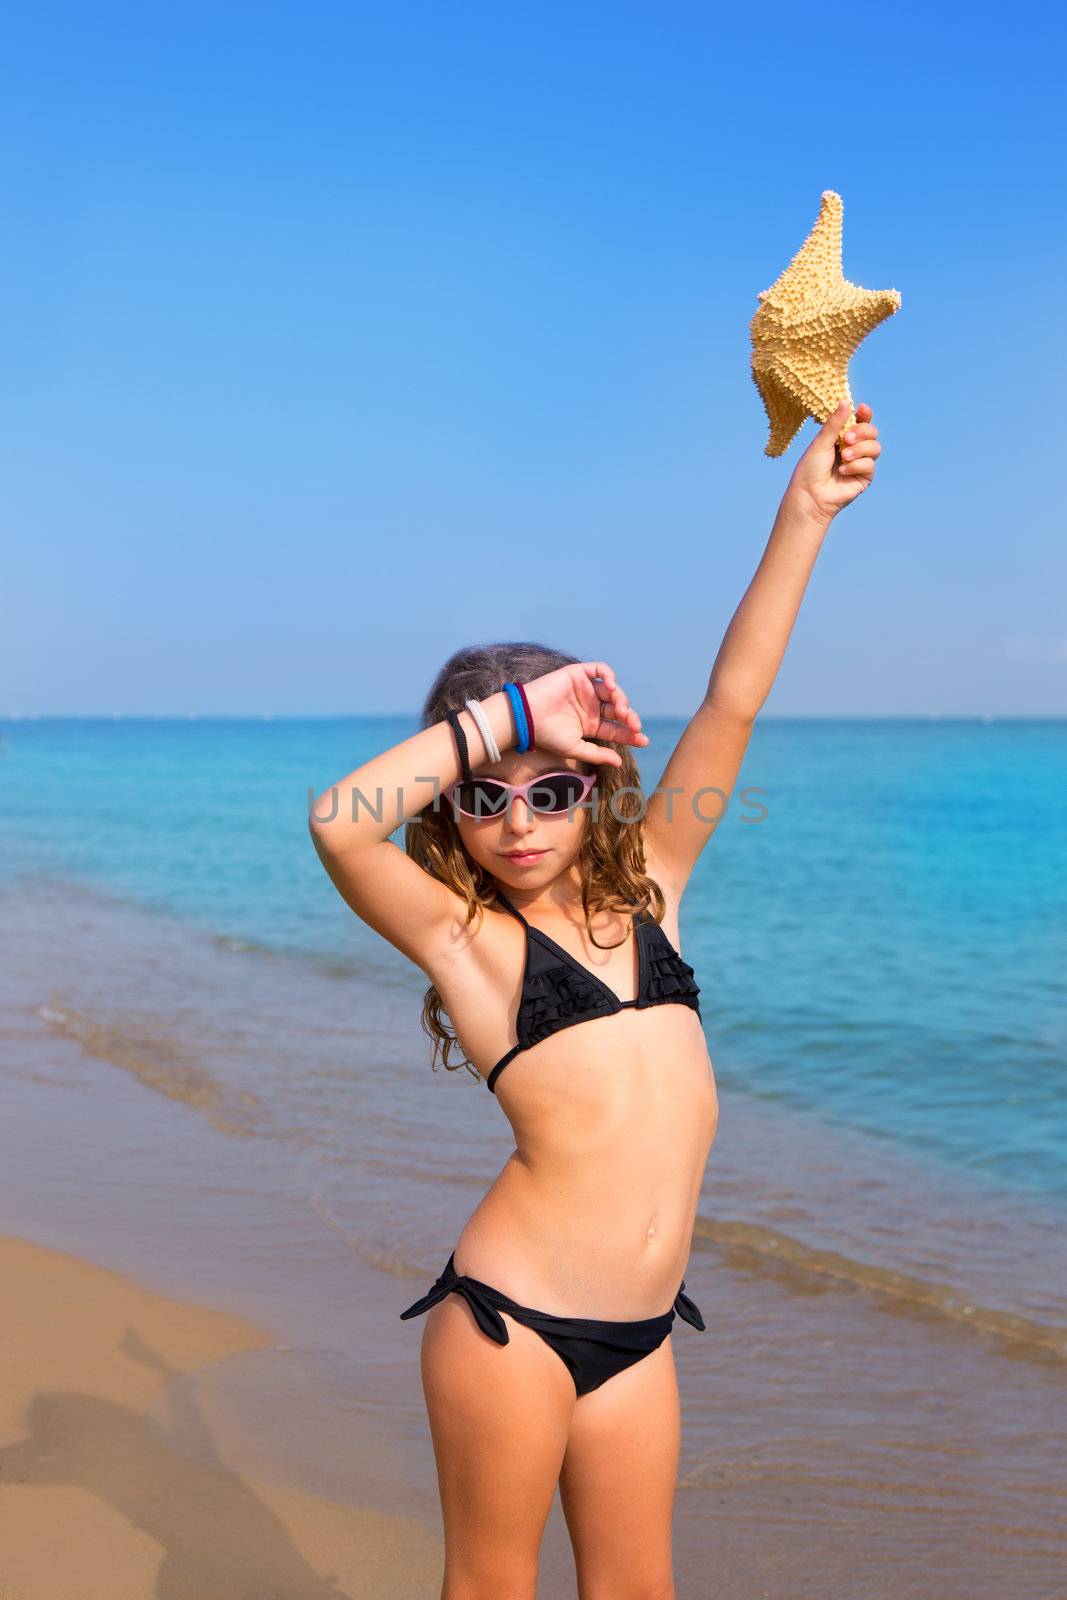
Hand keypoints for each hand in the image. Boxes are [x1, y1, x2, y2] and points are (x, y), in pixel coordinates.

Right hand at [522, 663, 648, 766]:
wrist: (527, 718)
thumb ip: (597, 754)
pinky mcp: (578, 674)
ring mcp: (586, 689)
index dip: (631, 734)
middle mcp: (591, 706)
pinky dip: (609, 676)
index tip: (643, 741)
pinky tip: (611, 688)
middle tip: (633, 725)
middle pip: (618, 709)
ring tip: (621, 710)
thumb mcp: (575, 748)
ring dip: (621, 699)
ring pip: (612, 691)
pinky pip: (600, 670)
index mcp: (591, 724)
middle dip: (629, 717)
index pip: (616, 728)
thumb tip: (620, 763)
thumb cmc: (548, 735)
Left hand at [783, 399, 881, 527]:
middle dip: (863, 432)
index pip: (860, 421)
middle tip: (847, 438)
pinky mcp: (864, 478)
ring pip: (875, 447)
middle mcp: (854, 448)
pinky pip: (870, 464)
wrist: (809, 495)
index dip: (864, 414)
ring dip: (860, 449)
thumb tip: (846, 400)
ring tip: (844, 456)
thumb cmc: (810, 469)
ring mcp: (860, 463)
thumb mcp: (821, 442)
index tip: (862, 408)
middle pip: (872, 432)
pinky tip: (843, 471)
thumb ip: (835, 423)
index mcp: (842, 437)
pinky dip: (856, 465)